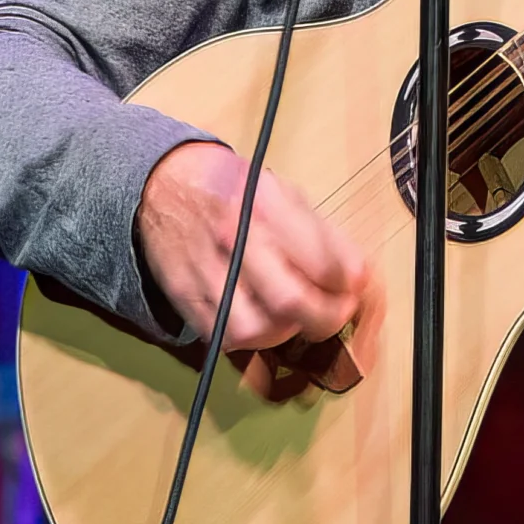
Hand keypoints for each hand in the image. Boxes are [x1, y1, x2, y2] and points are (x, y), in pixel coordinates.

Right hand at [135, 141, 368, 378]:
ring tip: (295, 316)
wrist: (166, 184)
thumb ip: (322, 235)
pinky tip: (263, 319)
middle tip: (335, 312)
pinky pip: (225, 338)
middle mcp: (235, 238)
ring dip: (287, 331)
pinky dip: (252, 338)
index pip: (323, 262)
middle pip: (290, 302)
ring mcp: (206, 271)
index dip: (349, 285)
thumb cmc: (235, 190)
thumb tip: (358, 276)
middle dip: (325, 318)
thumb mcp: (284, 193)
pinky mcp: (186, 297)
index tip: (355, 288)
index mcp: (266, 206)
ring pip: (256, 330)